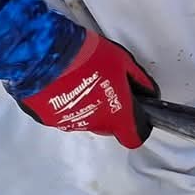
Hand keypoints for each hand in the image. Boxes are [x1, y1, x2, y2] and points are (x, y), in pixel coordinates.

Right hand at [18, 31, 159, 148]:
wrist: (46, 56)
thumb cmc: (85, 57)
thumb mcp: (123, 61)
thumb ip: (139, 81)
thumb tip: (148, 90)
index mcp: (117, 114)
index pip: (133, 137)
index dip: (138, 127)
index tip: (137, 116)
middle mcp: (95, 124)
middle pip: (110, 127)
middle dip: (112, 111)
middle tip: (109, 87)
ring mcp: (71, 123)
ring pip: (87, 120)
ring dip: (89, 106)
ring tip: (84, 81)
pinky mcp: (49, 119)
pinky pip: (65, 115)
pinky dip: (68, 104)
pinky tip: (66, 85)